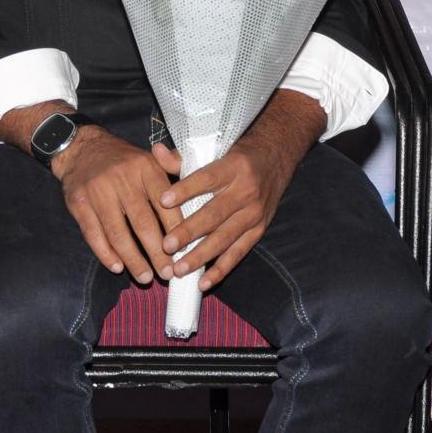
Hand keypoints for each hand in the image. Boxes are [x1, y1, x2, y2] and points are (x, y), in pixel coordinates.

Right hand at [53, 127, 182, 284]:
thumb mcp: (149, 158)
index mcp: (145, 167)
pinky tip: (118, 267)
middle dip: (157, 253)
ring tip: (146, 277)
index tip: (185, 252)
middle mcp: (122, 178)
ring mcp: (98, 191)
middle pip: (143, 223)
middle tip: (168, 273)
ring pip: (118, 233)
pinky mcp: (78, 203)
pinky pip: (94, 234)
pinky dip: (106, 254)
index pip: (165, 204)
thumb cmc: (123, 160)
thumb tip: (197, 192)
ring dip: (133, 259)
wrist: (81, 147)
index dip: (176, 230)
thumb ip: (174, 173)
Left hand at [156, 92, 320, 291]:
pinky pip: (238, 253)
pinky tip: (203, 282)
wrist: (276, 159)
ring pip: (224, 238)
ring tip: (179, 269)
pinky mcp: (258, 230)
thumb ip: (182, 157)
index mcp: (233, 167)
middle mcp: (246, 191)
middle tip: (166, 245)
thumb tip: (155, 151)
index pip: (206, 178)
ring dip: (201, 256)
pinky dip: (221, 269)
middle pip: (214, 214)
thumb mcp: (215, 149)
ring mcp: (254, 213)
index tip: (163, 200)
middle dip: (189, 232)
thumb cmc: (237, 155)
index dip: (185, 190)